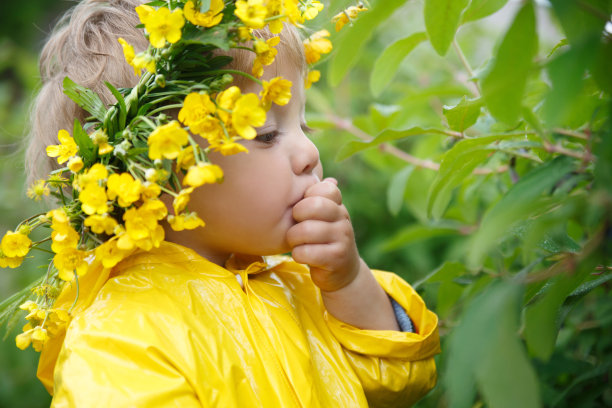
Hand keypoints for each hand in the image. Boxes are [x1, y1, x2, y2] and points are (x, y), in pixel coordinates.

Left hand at [286, 177, 361, 291]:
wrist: (341, 271)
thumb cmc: (321, 239)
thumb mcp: (320, 216)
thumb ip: (314, 197)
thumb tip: (315, 170)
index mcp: (337, 204)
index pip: (324, 189)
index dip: (307, 197)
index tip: (302, 209)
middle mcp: (343, 218)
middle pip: (314, 205)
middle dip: (297, 216)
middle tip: (295, 224)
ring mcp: (342, 238)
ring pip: (306, 230)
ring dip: (294, 238)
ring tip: (296, 242)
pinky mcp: (336, 259)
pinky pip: (306, 252)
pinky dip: (298, 255)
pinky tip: (303, 255)